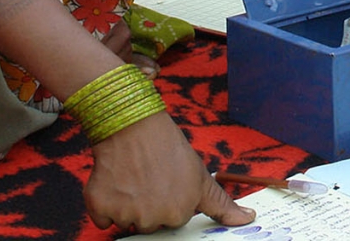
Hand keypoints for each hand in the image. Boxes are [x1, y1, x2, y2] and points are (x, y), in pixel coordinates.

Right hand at [85, 111, 254, 231]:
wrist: (134, 125)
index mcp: (179, 213)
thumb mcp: (201, 176)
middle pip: (150, 224)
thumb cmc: (168, 148)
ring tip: (134, 178)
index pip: (175, 219)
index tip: (168, 182)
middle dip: (150, 205)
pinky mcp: (100, 208)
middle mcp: (153, 219)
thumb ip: (222, 204)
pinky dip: (105, 205)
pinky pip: (102, 220)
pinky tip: (116, 182)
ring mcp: (125, 215)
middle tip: (150, 178)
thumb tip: (249, 219)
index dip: (172, 199)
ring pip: (127, 222)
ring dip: (127, 206)